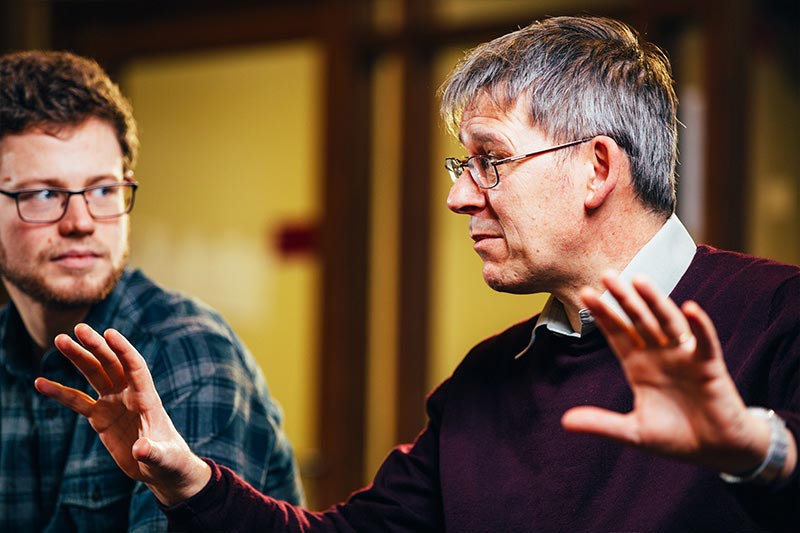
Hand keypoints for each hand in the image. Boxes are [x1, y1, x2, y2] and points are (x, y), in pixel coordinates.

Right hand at [35, 323, 210, 505]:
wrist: (160, 467)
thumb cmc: (168, 460)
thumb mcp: (162, 458)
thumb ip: (152, 452)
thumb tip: (140, 449)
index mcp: (147, 399)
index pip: (136, 367)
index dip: (124, 350)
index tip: (109, 334)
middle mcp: (129, 394)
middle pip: (112, 364)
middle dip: (96, 346)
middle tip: (78, 329)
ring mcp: (114, 403)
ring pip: (94, 374)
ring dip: (78, 357)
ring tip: (60, 340)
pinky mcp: (100, 416)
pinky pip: (77, 401)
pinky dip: (60, 392)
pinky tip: (40, 382)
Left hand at [562, 272, 795, 478]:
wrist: (716, 451)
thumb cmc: (676, 437)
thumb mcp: (633, 432)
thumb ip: (602, 423)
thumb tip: (564, 422)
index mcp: (638, 365)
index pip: (617, 333)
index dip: (603, 314)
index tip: (585, 293)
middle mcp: (659, 354)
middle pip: (638, 320)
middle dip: (623, 299)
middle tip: (607, 275)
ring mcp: (684, 357)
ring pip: (667, 322)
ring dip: (655, 302)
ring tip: (640, 280)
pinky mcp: (709, 366)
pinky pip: (704, 342)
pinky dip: (699, 326)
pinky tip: (690, 308)